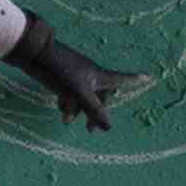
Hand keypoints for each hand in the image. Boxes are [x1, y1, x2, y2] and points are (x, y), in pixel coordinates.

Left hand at [5, 19, 138, 124]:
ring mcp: (76, 78)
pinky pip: (70, 96)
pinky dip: (66, 104)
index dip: (135, 80)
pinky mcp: (63, 80)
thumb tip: (109, 128)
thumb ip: (93, 109)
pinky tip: (60, 109)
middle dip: (95, 113)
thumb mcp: (79, 92)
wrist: (35, 55)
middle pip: (100, 97)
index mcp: (99, 76)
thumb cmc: (61, 70)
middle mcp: (90, 77)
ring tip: (66, 120)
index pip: (122, 80)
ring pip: (83, 98)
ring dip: (77, 110)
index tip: (149, 77)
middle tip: (90, 130)